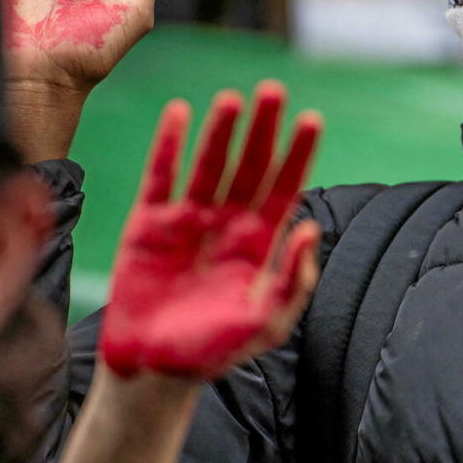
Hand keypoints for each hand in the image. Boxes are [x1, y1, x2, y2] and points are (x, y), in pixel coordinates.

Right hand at [100, 82, 321, 380]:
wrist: (155, 371)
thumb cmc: (215, 349)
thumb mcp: (266, 320)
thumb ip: (292, 278)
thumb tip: (311, 228)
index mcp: (259, 242)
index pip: (284, 187)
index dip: (298, 154)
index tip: (313, 120)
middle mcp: (227, 223)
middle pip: (249, 166)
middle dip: (263, 130)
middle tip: (274, 91)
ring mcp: (188, 220)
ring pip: (209, 164)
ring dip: (221, 131)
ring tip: (233, 99)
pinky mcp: (149, 223)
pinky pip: (161, 177)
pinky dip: (169, 145)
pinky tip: (180, 113)